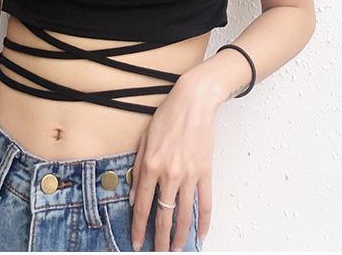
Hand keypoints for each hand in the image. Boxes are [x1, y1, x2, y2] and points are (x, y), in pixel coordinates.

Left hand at [128, 70, 219, 250]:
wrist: (194, 102)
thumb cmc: (168, 116)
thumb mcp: (144, 139)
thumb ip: (138, 170)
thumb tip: (136, 197)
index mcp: (151, 165)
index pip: (143, 206)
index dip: (139, 228)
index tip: (136, 242)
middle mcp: (170, 174)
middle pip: (164, 217)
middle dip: (159, 240)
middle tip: (157, 253)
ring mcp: (189, 175)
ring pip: (184, 216)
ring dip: (180, 237)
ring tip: (176, 250)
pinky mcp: (205, 173)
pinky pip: (205, 204)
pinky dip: (204, 222)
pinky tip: (200, 235)